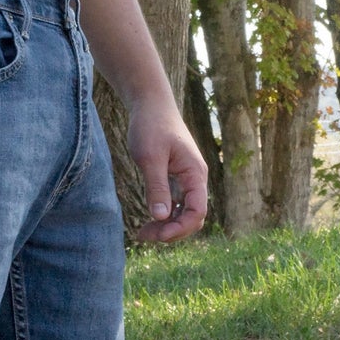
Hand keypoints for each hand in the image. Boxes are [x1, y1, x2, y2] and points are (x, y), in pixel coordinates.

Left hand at [126, 106, 207, 243]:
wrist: (150, 103)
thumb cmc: (151, 125)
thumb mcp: (150, 157)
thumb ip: (157, 187)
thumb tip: (162, 217)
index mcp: (195, 173)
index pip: (197, 211)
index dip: (181, 228)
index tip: (159, 235)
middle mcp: (195, 179)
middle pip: (192, 217)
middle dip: (172, 231)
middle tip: (144, 236)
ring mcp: (187, 180)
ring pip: (184, 214)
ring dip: (167, 226)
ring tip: (143, 234)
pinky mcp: (177, 179)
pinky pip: (176, 205)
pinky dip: (164, 216)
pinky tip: (149, 221)